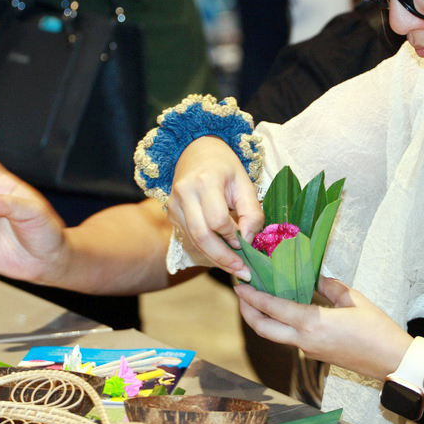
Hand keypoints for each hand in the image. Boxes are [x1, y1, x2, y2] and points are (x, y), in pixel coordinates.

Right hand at [166, 136, 263, 279]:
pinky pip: (189, 238)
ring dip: (216, 258)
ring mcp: (174, 205)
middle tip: (243, 271)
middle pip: (201, 236)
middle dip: (223, 258)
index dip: (232, 234)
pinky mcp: (171, 214)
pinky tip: (222, 254)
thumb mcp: (245, 182)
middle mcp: (184, 193)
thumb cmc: (225, 167)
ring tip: (236, 267)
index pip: (217, 219)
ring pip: (194, 241)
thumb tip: (248, 240)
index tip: (246, 242)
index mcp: (204, 181)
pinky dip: (207, 249)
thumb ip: (252, 212)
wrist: (197, 151)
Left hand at [234, 276, 412, 380]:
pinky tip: (283, 311)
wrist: (392, 360)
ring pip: (275, 336)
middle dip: (248, 311)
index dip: (253, 296)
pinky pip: (290, 339)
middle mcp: (304, 340)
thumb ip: (329, 286)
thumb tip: (314, 277)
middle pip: (263, 329)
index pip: (273, 308)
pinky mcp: (315, 355)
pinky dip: (280, 325)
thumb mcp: (353, 299)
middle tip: (241, 293)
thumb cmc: (377, 329)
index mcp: (312, 324)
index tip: (241, 285)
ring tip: (257, 300)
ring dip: (262, 319)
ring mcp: (308, 350)